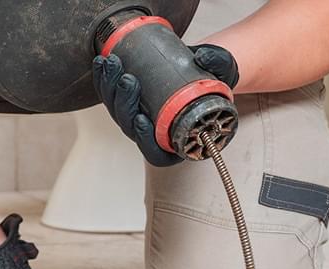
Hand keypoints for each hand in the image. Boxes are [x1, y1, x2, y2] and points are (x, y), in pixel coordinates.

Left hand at [92, 44, 238, 166]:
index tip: (141, 120)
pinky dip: (104, 79)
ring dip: (109, 88)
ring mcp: (138, 117)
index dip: (145, 139)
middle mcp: (155, 133)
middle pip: (130, 126)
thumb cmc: (216, 79)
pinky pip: (111, 95)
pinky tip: (102, 63)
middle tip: (127, 80)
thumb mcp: (225, 72)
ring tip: (112, 64)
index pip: (156, 152)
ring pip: (117, 110)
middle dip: (123, 102)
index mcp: (178, 138)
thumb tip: (202, 57)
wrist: (201, 67)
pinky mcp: (128, 101)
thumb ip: (219, 65)